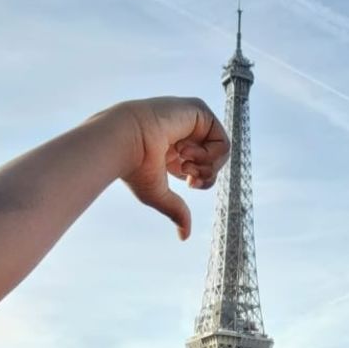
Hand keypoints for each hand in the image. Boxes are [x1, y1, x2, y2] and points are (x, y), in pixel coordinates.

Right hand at [117, 97, 228, 239]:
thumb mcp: (159, 195)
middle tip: (187, 173)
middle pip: (215, 162)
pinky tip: (188, 151)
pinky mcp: (198, 110)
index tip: (188, 182)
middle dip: (206, 174)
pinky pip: (223, 140)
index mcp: (174, 152)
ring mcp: (192, 121)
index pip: (203, 170)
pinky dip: (211, 154)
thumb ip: (177, 212)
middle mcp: (184, 136)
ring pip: (222, 152)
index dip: (202, 181)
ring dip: (206, 164)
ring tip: (185, 160)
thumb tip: (185, 237)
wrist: (125, 141)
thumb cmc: (135, 168)